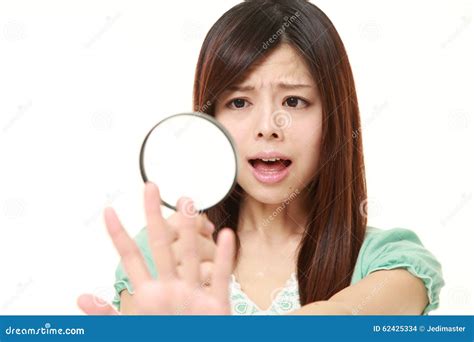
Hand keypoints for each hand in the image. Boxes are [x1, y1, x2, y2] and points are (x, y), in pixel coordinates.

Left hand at [77, 182, 234, 314]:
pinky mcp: (215, 303)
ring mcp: (193, 292)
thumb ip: (108, 315)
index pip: (131, 258)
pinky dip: (224, 258)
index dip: (118, 235)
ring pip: (192, 254)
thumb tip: (80, 298)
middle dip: (154, 216)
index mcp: (149, 294)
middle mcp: (170, 287)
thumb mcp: (132, 328)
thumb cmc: (164, 339)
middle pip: (161, 244)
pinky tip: (225, 237)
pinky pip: (220, 277)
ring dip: (190, 229)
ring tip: (187, 202)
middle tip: (150, 187)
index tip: (108, 211)